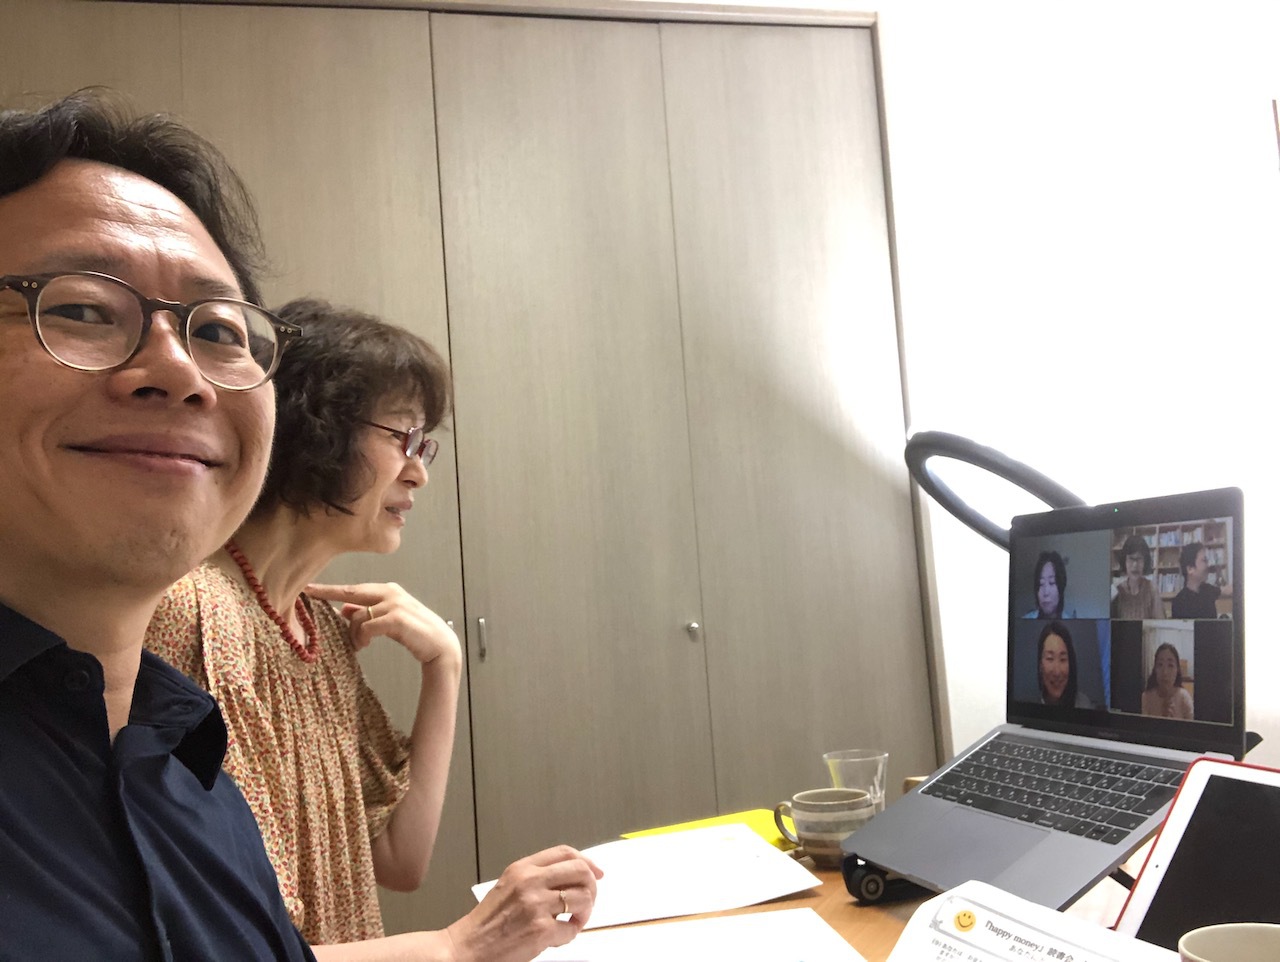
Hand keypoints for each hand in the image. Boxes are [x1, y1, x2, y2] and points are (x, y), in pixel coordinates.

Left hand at [305, 581, 461, 669]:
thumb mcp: (388, 619)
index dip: (331, 589)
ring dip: (354, 635)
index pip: (354, 589)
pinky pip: (366, 627)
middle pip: (351, 593)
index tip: (310, 588)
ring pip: (357, 617)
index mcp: (388, 590)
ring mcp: (394, 604)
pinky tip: (365, 645)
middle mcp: (390, 592)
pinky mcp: (395, 618)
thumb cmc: (415, 632)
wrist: (440, 646)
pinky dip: (362, 637)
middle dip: (328, 593)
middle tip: (308, 593)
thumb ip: (368, 612)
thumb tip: (344, 610)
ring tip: (360, 646)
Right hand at [446, 846, 603, 961]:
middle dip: (592, 887)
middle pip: (580, 871)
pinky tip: (560, 936)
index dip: (587, 861)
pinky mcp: (541, 930)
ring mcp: (536, 905)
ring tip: (573, 921)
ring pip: (583, 899)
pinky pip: (571, 929)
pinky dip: (570, 934)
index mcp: (522, 868)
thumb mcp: (509, 886)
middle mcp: (530, 882)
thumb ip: (536, 877)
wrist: (468, 947)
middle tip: (588, 901)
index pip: (565, 852)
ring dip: (584, 913)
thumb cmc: (487, 922)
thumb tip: (571, 878)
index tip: (597, 872)